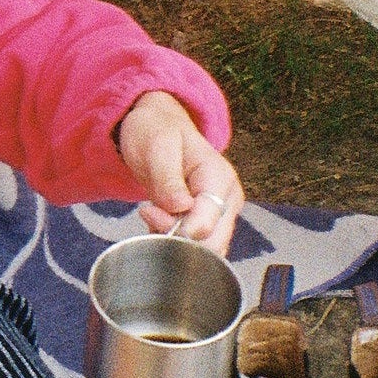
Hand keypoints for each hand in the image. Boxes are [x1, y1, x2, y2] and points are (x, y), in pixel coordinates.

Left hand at [115, 90, 242, 255]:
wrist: (156, 127)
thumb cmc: (156, 131)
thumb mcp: (157, 146)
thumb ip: (168, 178)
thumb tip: (181, 208)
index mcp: (220, 177)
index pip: (206, 224)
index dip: (176, 228)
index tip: (149, 211)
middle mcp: (227, 199)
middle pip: (211, 244)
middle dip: (175, 239)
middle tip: (149, 213)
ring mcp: (221, 213)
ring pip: (204, 250)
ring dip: (173, 241)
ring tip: (153, 211)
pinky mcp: (209, 223)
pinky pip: (195, 247)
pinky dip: (173, 242)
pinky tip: (159, 219)